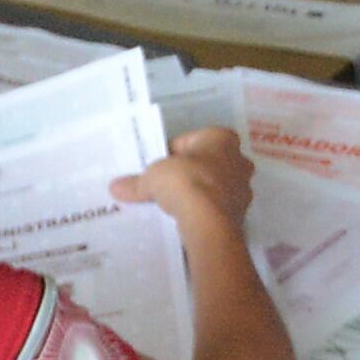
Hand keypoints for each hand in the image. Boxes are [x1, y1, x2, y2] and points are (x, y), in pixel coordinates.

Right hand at [115, 126, 257, 235]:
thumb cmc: (185, 182)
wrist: (208, 221)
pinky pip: (217, 207)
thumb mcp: (153, 177)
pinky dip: (203, 212)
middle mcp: (239, 159)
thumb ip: (136, 182)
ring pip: (214, 186)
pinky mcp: (241, 212)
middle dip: (187, 173)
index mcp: (222, 138)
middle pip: (206, 163)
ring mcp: (243, 187)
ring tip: (171, 206)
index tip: (155, 168)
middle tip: (163, 186)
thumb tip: (116, 187)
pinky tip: (185, 220)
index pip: (190, 140)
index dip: (169, 153)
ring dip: (196, 193)